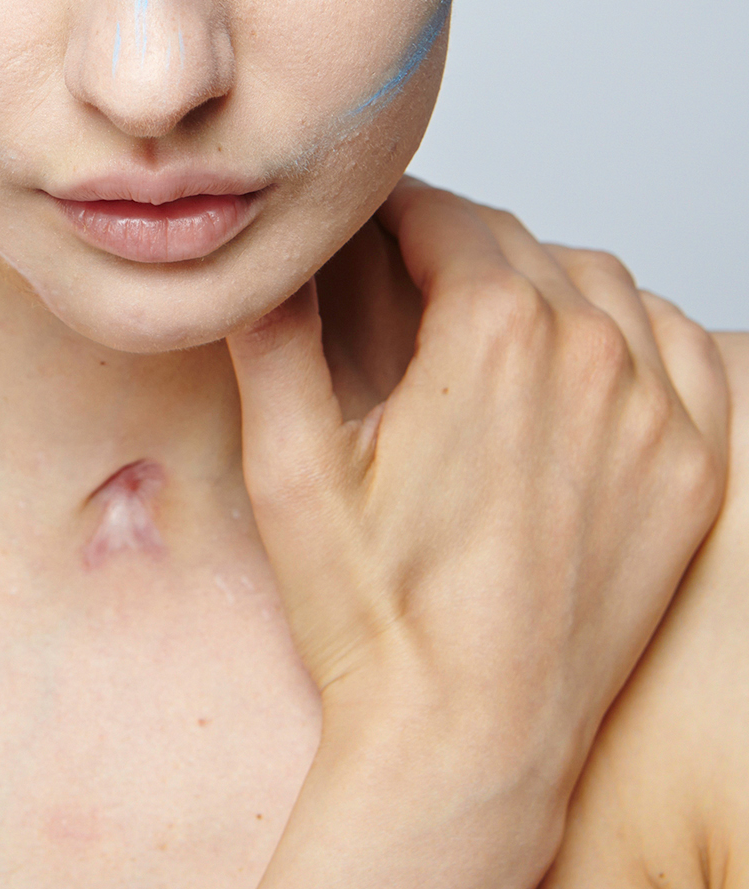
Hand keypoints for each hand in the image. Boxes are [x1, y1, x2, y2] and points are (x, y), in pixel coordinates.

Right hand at [228, 178, 728, 888]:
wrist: (469, 742)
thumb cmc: (378, 618)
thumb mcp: (290, 469)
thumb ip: (272, 339)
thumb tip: (262, 260)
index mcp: (493, 338)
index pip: (445, 217)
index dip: (391, 211)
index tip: (361, 223)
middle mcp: (592, 357)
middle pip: (519, 245)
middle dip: (453, 244)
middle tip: (401, 267)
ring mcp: (656, 415)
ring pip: (602, 283)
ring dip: (539, 278)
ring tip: (479, 310)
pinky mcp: (691, 469)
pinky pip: (681, 346)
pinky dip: (632, 327)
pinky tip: (583, 350)